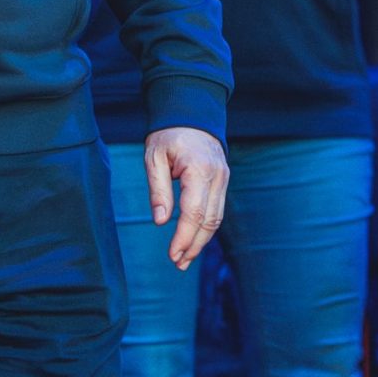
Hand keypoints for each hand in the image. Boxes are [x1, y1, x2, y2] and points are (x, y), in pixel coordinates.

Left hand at [143, 126, 227, 268]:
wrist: (192, 112)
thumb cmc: (168, 134)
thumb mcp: (154, 157)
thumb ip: (158, 190)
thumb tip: (160, 222)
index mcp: (199, 169)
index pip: (194, 212)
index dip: (184, 237)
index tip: (172, 255)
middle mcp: (217, 177)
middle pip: (209, 221)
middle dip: (194, 245)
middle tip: (178, 264)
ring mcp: (223, 179)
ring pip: (217, 218)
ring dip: (202, 241)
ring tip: (185, 258)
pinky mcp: (223, 181)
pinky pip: (217, 210)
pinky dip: (206, 228)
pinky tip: (194, 239)